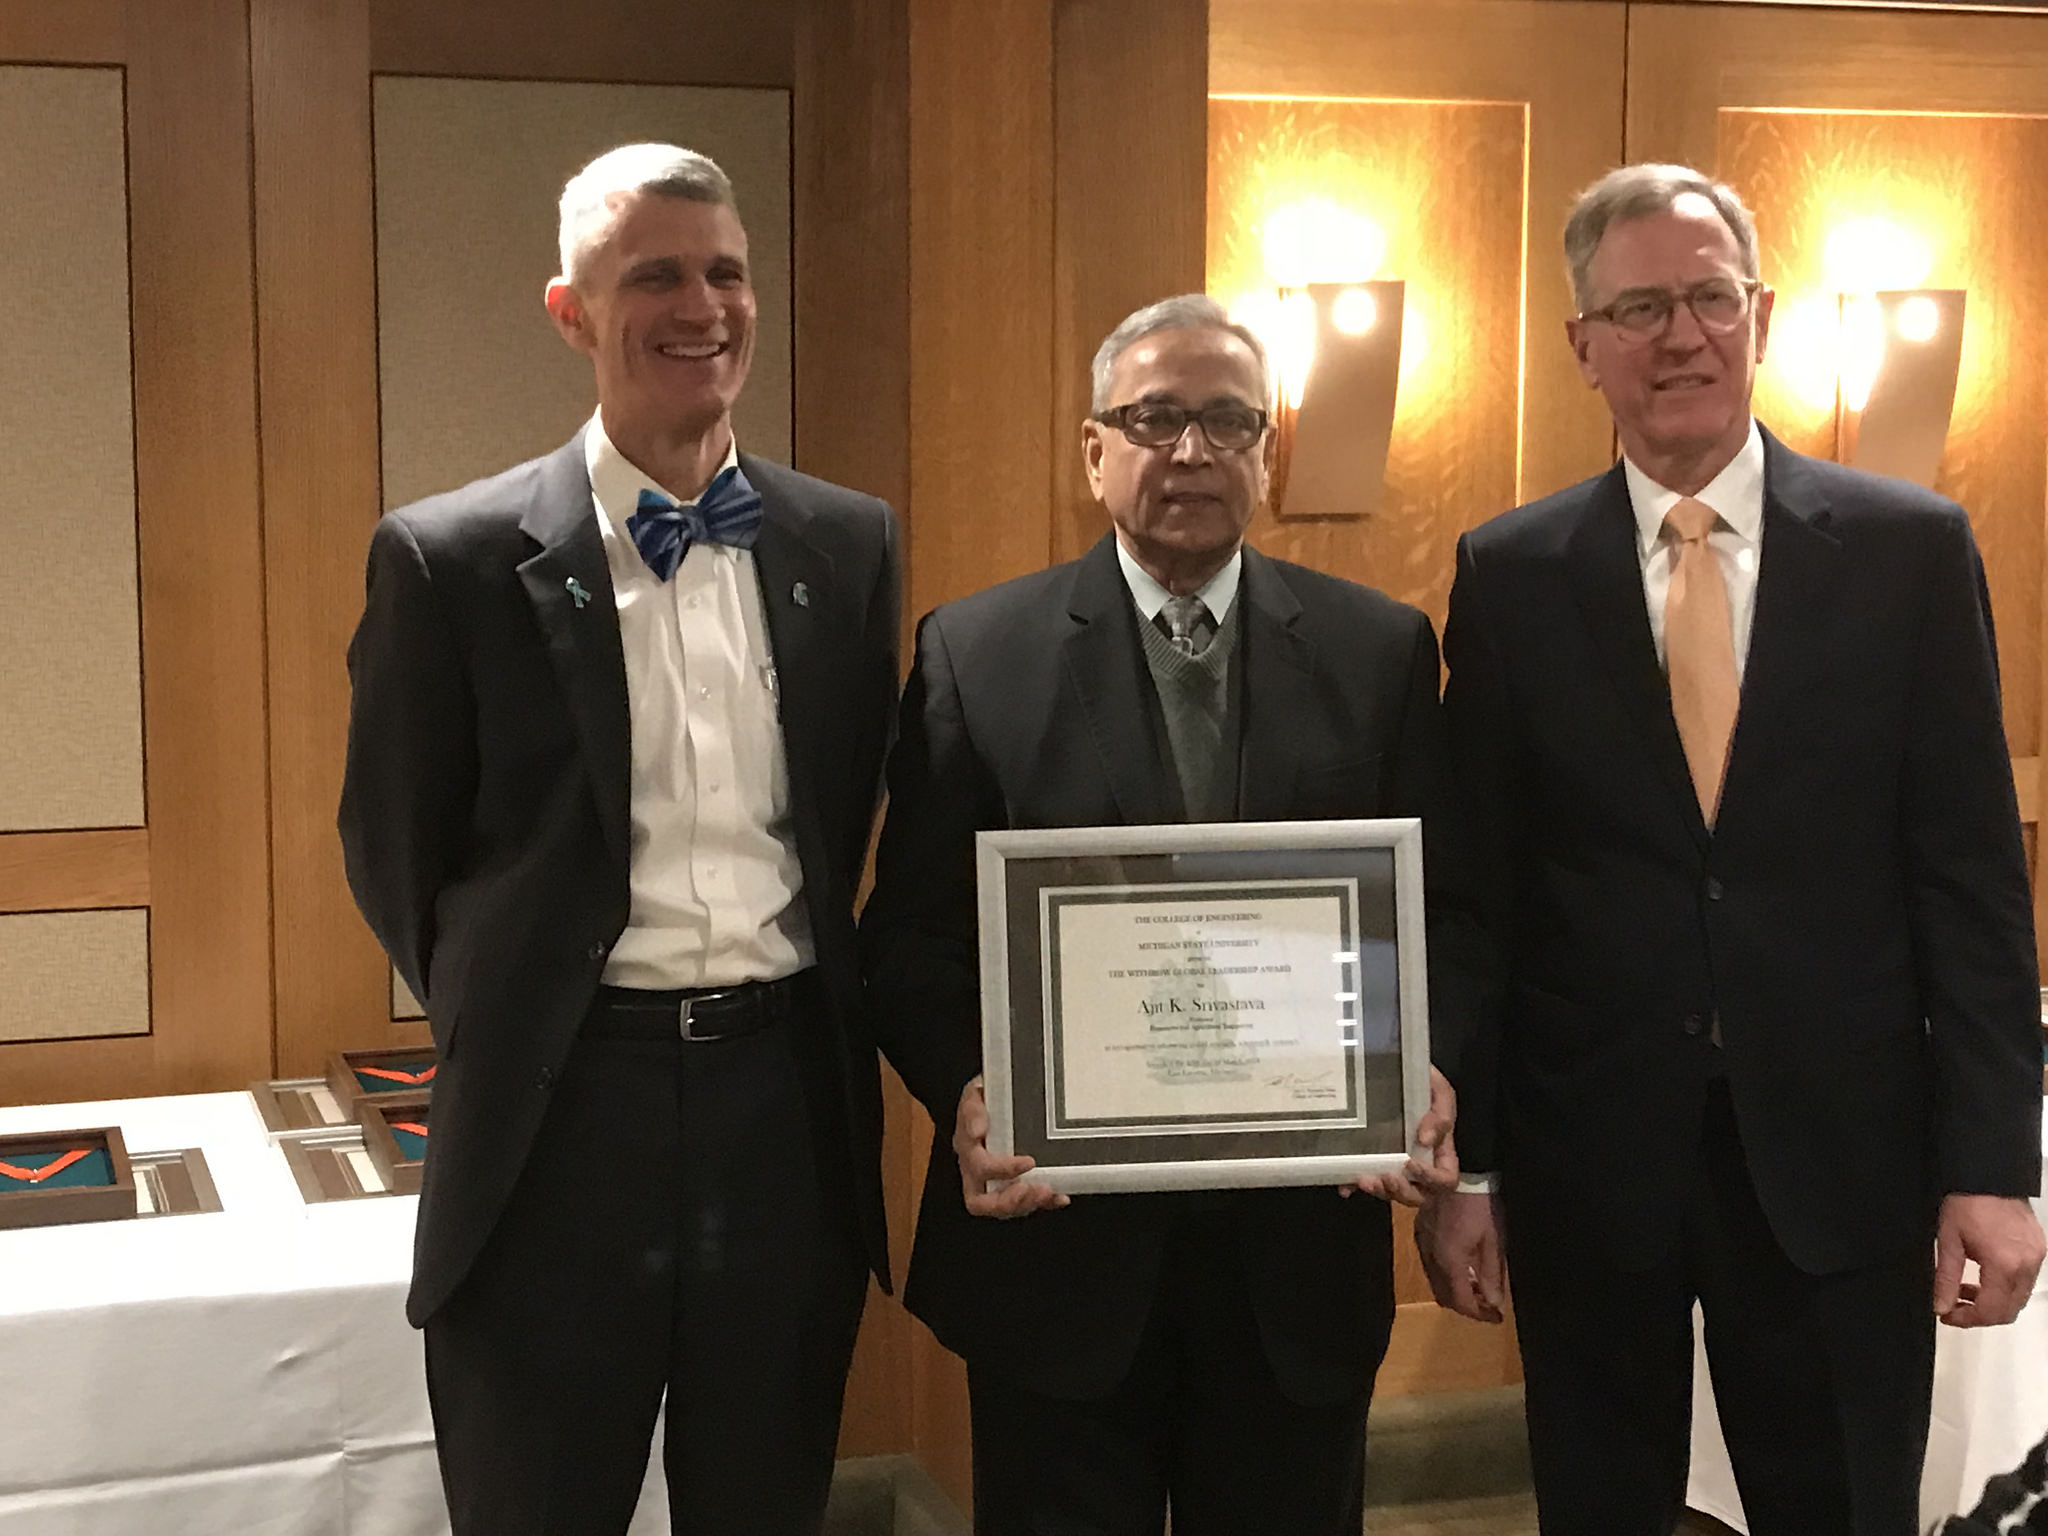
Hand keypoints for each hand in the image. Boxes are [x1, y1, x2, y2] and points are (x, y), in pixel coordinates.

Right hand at [953, 1077, 1068, 1219]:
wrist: (994, 1096)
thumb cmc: (985, 1097)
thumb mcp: (976, 1092)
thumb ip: (972, 1109)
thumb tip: (977, 1130)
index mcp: (967, 1148)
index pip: (979, 1168)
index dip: (1001, 1170)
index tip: (1028, 1162)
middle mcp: (976, 1170)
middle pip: (982, 1202)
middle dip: (1009, 1202)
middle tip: (1035, 1190)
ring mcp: (993, 1181)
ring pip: (1003, 1208)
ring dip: (1027, 1203)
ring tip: (1047, 1191)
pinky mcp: (1013, 1184)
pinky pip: (1027, 1202)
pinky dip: (1045, 1203)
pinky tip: (1060, 1196)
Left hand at [1342, 1066, 1459, 1207]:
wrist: (1400, 1070)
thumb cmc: (1426, 1083)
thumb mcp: (1439, 1091)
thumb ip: (1439, 1115)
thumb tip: (1425, 1140)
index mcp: (1440, 1151)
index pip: (1444, 1179)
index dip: (1429, 1178)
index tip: (1409, 1162)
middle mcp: (1421, 1164)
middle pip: (1419, 1194)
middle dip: (1401, 1191)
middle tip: (1385, 1177)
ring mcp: (1397, 1166)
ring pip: (1393, 1192)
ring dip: (1379, 1191)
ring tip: (1364, 1179)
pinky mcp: (1376, 1161)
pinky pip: (1368, 1180)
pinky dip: (1355, 1186)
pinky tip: (1345, 1185)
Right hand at [1416, 1188, 1505, 1323]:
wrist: (1461, 1171)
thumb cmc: (1482, 1206)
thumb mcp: (1494, 1241)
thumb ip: (1492, 1275)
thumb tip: (1494, 1303)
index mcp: (1450, 1261)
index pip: (1461, 1302)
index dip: (1480, 1315)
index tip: (1497, 1317)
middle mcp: (1431, 1257)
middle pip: (1445, 1296)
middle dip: (1467, 1305)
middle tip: (1488, 1304)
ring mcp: (1422, 1244)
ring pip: (1436, 1282)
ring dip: (1455, 1290)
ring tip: (1476, 1286)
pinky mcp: (1420, 1232)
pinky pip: (1430, 1265)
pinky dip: (1446, 1274)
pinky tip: (1462, 1266)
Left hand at [1934, 1193, 2044, 1327]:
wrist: (1988, 1175)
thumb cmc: (1968, 1201)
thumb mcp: (1948, 1241)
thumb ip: (1945, 1278)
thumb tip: (1941, 1306)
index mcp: (2004, 1264)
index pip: (1991, 1311)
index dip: (1967, 1319)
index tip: (1948, 1316)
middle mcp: (2027, 1264)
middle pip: (2009, 1310)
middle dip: (1980, 1315)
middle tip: (1954, 1307)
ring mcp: (2037, 1257)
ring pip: (2019, 1298)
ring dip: (1992, 1302)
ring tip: (1964, 1290)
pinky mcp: (2039, 1249)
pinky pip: (2025, 1281)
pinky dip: (2004, 1287)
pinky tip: (1983, 1276)